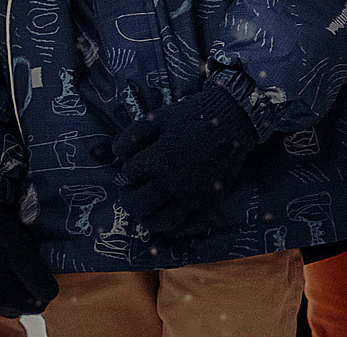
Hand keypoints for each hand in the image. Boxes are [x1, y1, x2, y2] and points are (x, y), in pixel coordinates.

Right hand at [0, 200, 57, 316]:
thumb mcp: (22, 254)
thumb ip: (38, 279)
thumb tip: (51, 296)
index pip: (39, 304)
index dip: (43, 283)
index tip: (36, 262)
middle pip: (29, 302)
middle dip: (34, 283)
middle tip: (28, 259)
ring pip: (21, 297)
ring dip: (26, 280)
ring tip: (19, 259)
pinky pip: (11, 291)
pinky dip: (16, 279)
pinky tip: (12, 262)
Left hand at [112, 83, 263, 236]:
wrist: (232, 119)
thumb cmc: (192, 116)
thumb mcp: (156, 118)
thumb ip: (130, 137)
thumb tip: (114, 155)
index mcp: (160, 160)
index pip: (130, 175)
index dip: (130, 169)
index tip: (137, 165)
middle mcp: (175, 184)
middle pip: (139, 206)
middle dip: (130, 199)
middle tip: (133, 191)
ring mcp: (193, 198)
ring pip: (160, 224)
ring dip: (148, 216)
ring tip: (149, 204)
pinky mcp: (210, 204)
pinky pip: (186, 229)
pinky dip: (173, 227)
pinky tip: (169, 215)